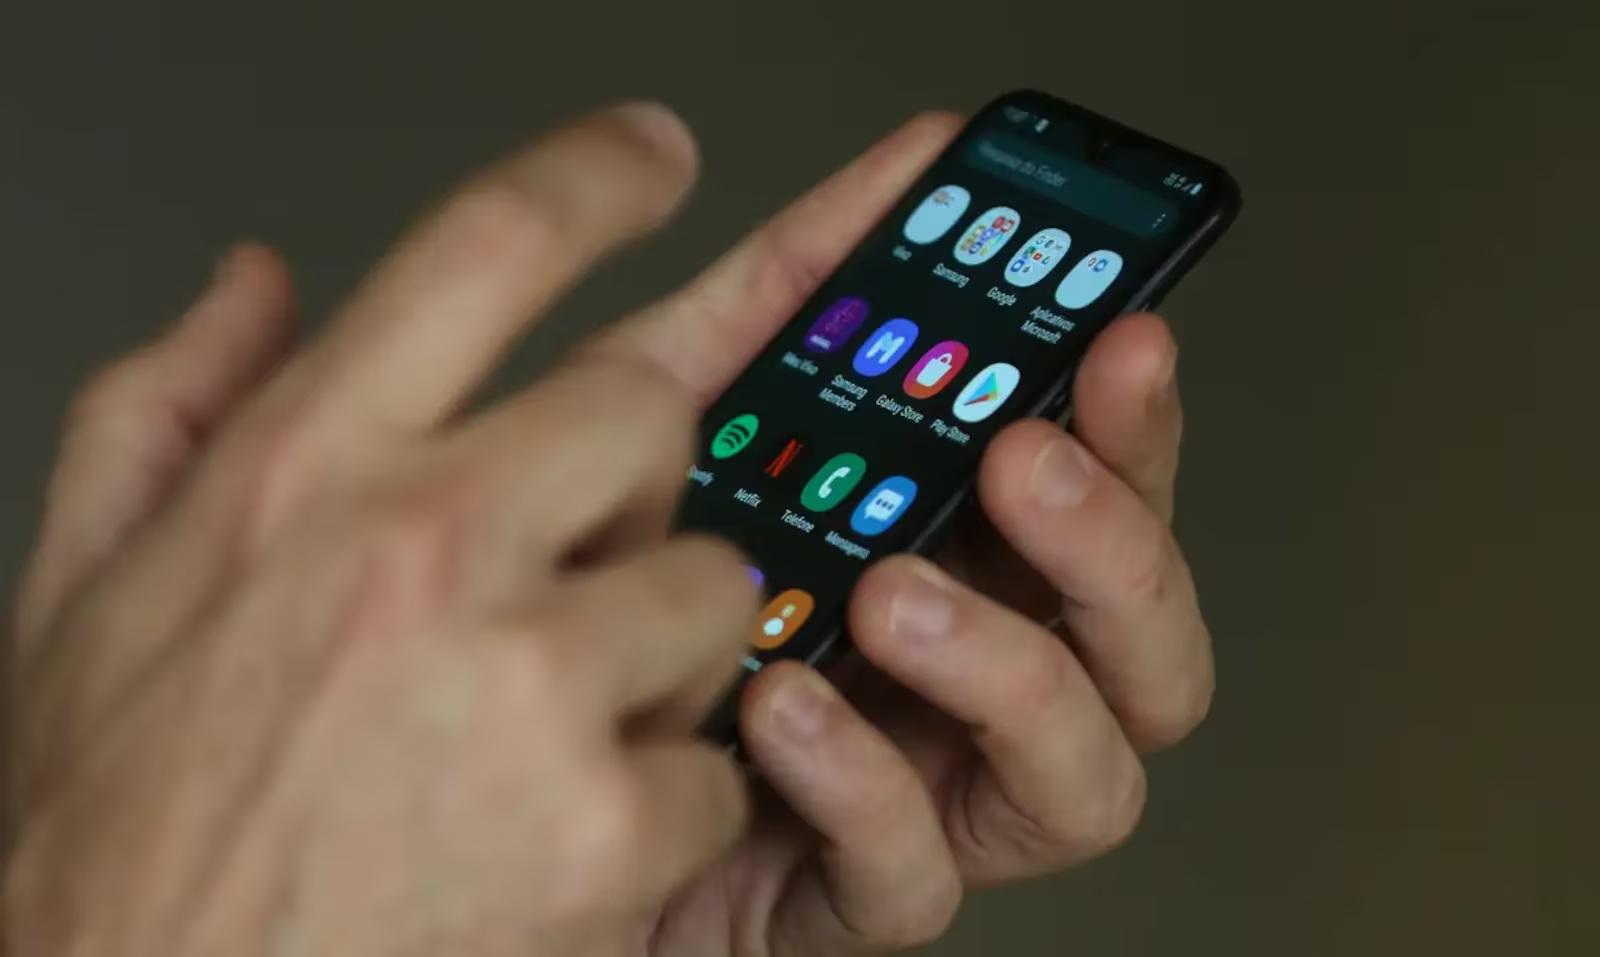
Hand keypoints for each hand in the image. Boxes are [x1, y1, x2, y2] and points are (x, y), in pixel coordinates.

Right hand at [5, 105, 762, 954]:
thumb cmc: (113, 825)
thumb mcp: (82, 591)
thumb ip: (164, 406)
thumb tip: (253, 281)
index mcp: (302, 468)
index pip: (485, 244)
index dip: (594, 173)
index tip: (654, 152)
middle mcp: (422, 545)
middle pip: (648, 408)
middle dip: (632, 478)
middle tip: (573, 557)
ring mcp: (525, 682)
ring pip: (710, 584)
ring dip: (657, 646)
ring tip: (547, 726)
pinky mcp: (602, 821)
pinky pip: (719, 757)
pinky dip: (663, 800)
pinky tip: (558, 839)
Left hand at [601, 116, 1214, 953]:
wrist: (459, 775)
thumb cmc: (591, 594)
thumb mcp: (681, 414)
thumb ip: (795, 297)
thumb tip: (906, 162)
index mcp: (954, 559)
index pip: (1106, 496)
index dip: (1139, 421)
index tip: (1118, 335)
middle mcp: (965, 682)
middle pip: (1144, 643)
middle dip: (1113, 547)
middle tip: (1023, 464)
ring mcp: (920, 798)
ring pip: (1090, 774)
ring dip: (1012, 669)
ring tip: (894, 595)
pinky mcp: (840, 900)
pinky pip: (914, 876)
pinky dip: (860, 781)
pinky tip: (779, 709)